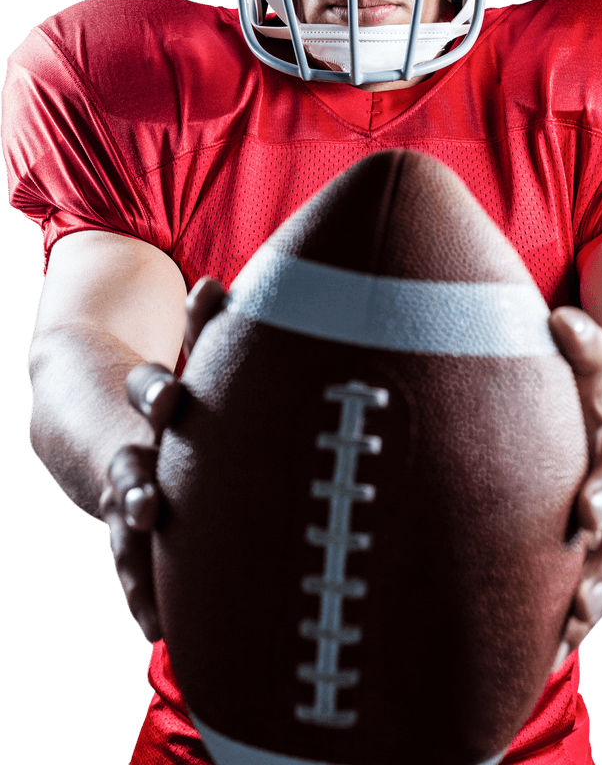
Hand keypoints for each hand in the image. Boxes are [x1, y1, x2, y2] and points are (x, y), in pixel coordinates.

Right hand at [98, 277, 226, 640]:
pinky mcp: (123, 516)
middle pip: (132, 456)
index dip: (160, 387)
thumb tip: (215, 283)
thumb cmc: (153, 378)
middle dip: (141, 473)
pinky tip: (153, 626)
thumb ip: (201, 320)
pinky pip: (131, 558)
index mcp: (148, 397)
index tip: (171, 392)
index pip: (151, 386)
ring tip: (146, 563)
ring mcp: (121, 483)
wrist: (77, 403)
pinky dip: (141, 589)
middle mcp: (129, 441)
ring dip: (138, 537)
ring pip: (127, 511)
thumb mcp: (178, 348)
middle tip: (148, 498)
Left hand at [548, 307, 601, 671]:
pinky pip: (594, 602)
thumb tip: (562, 319)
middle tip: (580, 600)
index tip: (585, 510)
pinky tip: (540, 661)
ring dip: (592, 610)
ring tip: (562, 641)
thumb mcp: (596, 376)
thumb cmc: (598, 408)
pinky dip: (570, 632)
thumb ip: (584, 350)